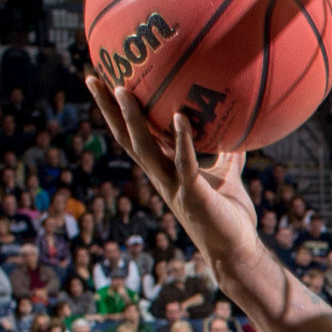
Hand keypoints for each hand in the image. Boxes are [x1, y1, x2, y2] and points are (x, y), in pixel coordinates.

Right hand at [84, 75, 263, 280]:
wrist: (236, 251)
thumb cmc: (229, 217)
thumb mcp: (228, 178)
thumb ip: (227, 158)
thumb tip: (238, 133)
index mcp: (164, 171)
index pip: (134, 136)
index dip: (117, 113)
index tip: (105, 83)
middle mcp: (162, 176)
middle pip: (127, 137)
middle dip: (108, 110)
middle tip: (93, 79)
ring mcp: (173, 185)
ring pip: (145, 148)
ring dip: (133, 120)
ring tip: (122, 90)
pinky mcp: (192, 194)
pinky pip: (184, 163)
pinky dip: (182, 140)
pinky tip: (179, 116)